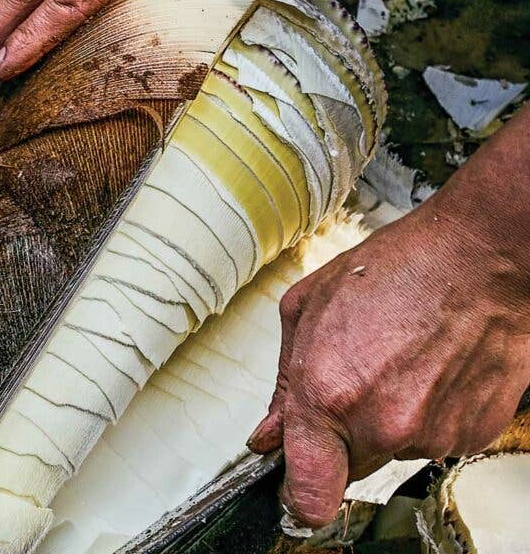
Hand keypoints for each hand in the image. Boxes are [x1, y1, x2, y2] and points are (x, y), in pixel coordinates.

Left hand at [248, 108, 529, 527]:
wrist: (481, 258)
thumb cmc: (398, 268)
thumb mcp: (308, 308)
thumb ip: (284, 383)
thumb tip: (269, 433)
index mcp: (328, 393)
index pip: (308, 493)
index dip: (298, 494)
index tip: (295, 483)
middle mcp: (380, 424)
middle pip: (345, 469)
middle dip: (339, 436)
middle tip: (355, 378)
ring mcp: (431, 434)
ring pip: (389, 451)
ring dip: (385, 419)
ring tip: (397, 359)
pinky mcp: (471, 435)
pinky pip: (431, 440)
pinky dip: (426, 414)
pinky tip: (428, 366)